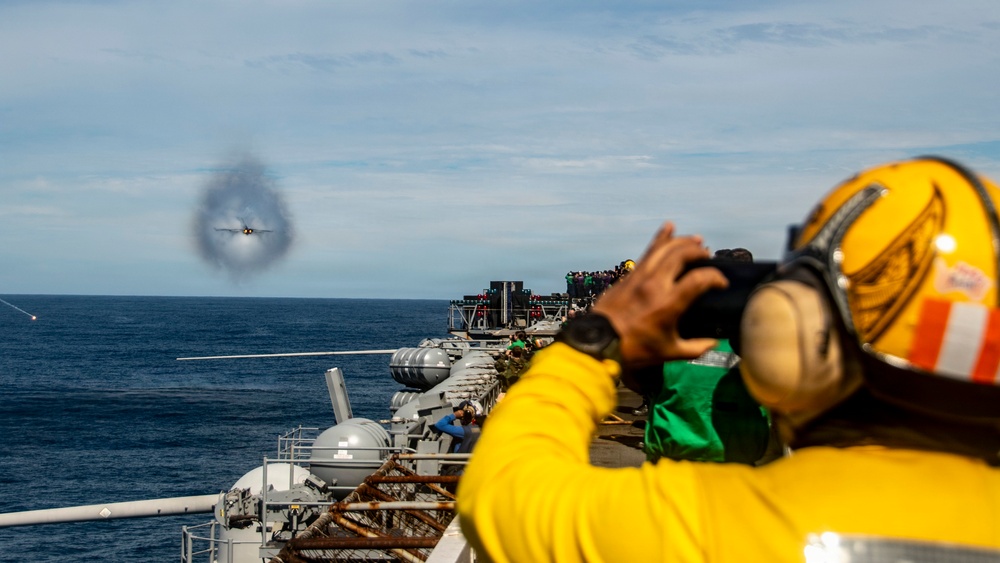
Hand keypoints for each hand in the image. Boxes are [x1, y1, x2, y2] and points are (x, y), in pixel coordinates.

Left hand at [592, 222, 727, 367]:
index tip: (722, 284)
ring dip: (682, 241)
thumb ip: (696, 348)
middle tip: (708, 258)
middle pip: (682, 254)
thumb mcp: (669, 353)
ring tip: (697, 240)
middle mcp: (655, 284)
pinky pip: (648, 251)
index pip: (699, 279)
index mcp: (668, 304)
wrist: (600, 341)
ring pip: (664, 248)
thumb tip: (714, 342)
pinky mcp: (629, 274)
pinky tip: (669, 228)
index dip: (716, 277)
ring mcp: (640, 276)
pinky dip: (660, 238)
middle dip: (699, 252)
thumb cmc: (636, 349)